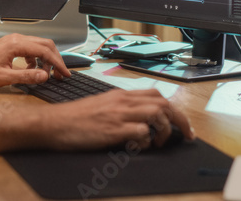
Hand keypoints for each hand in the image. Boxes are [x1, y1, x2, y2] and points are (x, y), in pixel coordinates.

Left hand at [0, 33, 70, 88]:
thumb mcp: (4, 77)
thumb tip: (44, 76)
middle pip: (45, 44)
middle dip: (55, 59)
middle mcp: (16, 39)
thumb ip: (26, 76)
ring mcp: (14, 41)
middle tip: (61, 74)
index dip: (57, 63)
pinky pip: (30, 49)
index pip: (44, 51)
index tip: (64, 73)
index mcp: (16, 44)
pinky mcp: (11, 46)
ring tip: (47, 74)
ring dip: (46, 59)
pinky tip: (33, 69)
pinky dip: (36, 58)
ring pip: (39, 46)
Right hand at [40, 89, 194, 150]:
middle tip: (186, 135)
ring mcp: (118, 114)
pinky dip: (146, 141)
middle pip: (163, 102)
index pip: (156, 94)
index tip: (180, 123)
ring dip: (165, 130)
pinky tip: (139, 146)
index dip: (172, 108)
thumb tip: (138, 119)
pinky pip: (141, 132)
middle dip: (180, 119)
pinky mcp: (112, 129)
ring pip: (157, 113)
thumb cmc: (73, 118)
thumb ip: (120, 108)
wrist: (53, 123)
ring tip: (159, 142)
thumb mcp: (101, 105)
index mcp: (120, 95)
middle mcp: (122, 101)